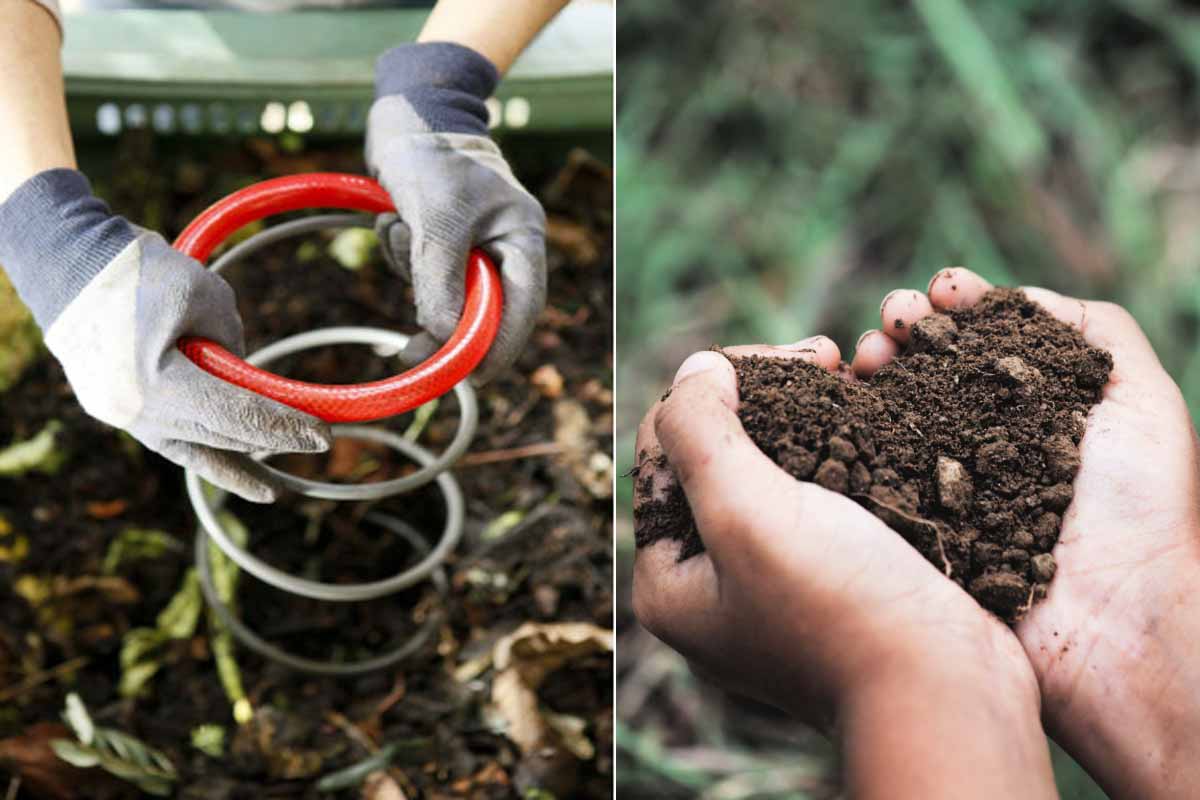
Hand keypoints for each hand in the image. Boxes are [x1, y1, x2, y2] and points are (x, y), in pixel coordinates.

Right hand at [0, 169, 330, 501]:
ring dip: (239, 465)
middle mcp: (136, 412)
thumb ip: (233, 344)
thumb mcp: (205, 297)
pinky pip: (175, 443)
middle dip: (272, 440)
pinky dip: (208, 458)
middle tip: (319, 444)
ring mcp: (124, 417)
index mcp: (154, 383)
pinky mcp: (122, 412)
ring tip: (274, 489)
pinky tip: (238, 477)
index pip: (235, 415)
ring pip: (196, 449)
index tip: (323, 436)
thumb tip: (248, 381)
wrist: (70, 265)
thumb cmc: (139, 272)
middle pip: (220, 435)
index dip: (283, 427)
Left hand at [366, 42, 546, 382]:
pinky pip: (421, 273)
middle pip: (483, 311)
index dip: (500, 348)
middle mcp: (503, 247)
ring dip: (412, 272)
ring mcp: (472, 246)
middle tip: (409, 351)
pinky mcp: (440, 242)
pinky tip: (394, 218)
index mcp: (522, 238)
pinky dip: (402, 254)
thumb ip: (441, 278)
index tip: (471, 378)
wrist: (404, 110)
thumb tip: (443, 337)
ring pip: (445, 293)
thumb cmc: (431, 152)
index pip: (522, 308)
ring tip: (399, 224)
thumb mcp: (436, 216)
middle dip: (444, 322)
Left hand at [633, 342, 1055, 798]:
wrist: (951, 692)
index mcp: (668, 581)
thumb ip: (701, 434)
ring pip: (773, 470)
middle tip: (822, 356)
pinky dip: (841, 448)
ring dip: (805, 413)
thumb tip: (693, 368)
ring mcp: (772, 585)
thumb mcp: (747, 513)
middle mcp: (711, 585)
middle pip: (715, 459)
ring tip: (849, 371)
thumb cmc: (843, 608)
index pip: (663, 452)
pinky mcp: (831, 581)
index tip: (783, 357)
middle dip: (766, 396)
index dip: (712, 388)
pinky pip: (819, 495)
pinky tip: (872, 411)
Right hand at [863, 268, 1199, 799]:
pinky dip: (845, 424)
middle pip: (925, 365)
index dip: (958, 305)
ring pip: (886, 406)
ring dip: (870, 364)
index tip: (944, 288)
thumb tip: (1017, 296)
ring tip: (865, 353)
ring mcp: (936, 482)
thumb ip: (1095, 331)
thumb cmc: (1139, 513)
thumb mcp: (1143, 401)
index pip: (982, 339)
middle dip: (905, 326)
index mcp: (1032, 410)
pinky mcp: (903, 523)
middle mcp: (979, 440)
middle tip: (894, 316)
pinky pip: (864, 465)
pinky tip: (843, 396)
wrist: (1109, 629)